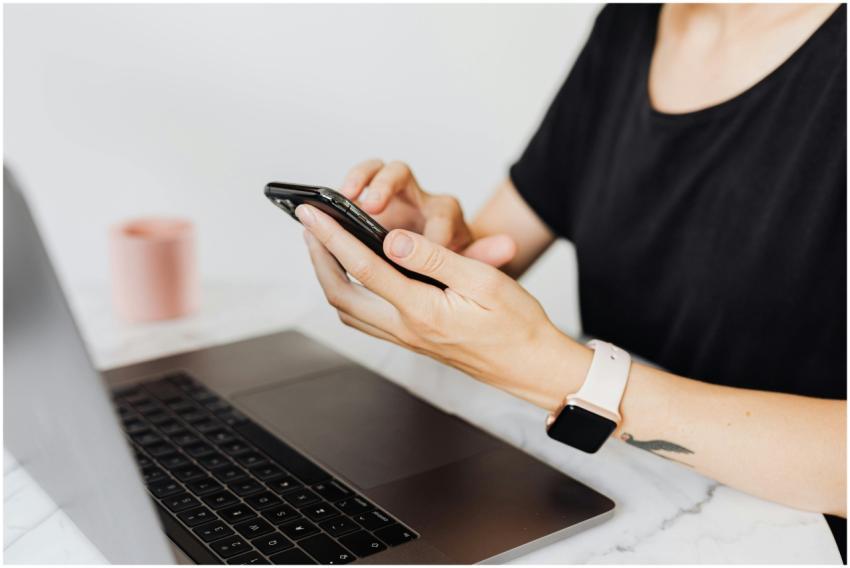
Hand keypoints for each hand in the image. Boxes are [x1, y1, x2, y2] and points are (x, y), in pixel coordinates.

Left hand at [296, 203, 590, 411]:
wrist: (530, 365)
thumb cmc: (516, 323)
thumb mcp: (483, 281)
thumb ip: (434, 258)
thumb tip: (394, 239)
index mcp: (422, 310)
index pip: (363, 267)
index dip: (333, 236)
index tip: (312, 213)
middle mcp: (406, 329)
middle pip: (340, 294)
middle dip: (317, 257)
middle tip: (308, 226)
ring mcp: (406, 339)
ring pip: (348, 311)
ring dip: (328, 276)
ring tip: (323, 246)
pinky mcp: (412, 342)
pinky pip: (365, 320)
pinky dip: (348, 295)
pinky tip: (352, 278)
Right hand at [339, 159, 515, 267]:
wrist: (444, 263)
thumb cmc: (458, 265)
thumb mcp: (477, 265)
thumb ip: (486, 255)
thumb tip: (509, 246)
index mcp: (445, 213)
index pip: (441, 209)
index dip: (432, 229)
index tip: (426, 247)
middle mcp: (416, 199)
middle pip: (399, 173)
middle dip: (383, 184)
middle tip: (370, 205)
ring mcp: (388, 201)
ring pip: (371, 172)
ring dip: (357, 181)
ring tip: (342, 200)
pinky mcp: (365, 211)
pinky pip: (349, 193)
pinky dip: (337, 200)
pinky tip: (321, 220)